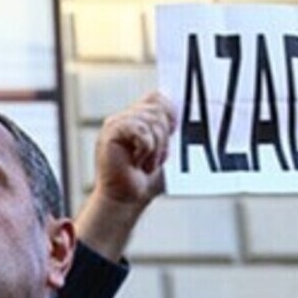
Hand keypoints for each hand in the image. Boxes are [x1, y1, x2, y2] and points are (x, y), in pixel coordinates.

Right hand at [75, 92, 175, 260]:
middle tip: (156, 159)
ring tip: (145, 164)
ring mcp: (115, 124)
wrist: (126, 200)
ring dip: (156, 148)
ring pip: (151, 121)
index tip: (174, 133)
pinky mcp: (110, 133)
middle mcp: (125, 117)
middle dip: (165, 137)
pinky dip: (146, 149)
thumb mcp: (164, 151)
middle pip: (157, 109)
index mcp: (137, 118)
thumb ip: (170, 132)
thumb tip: (188, 117)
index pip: (157, 97)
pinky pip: (140, 130)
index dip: (170, 112)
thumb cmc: (145, 180)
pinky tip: (136, 163)